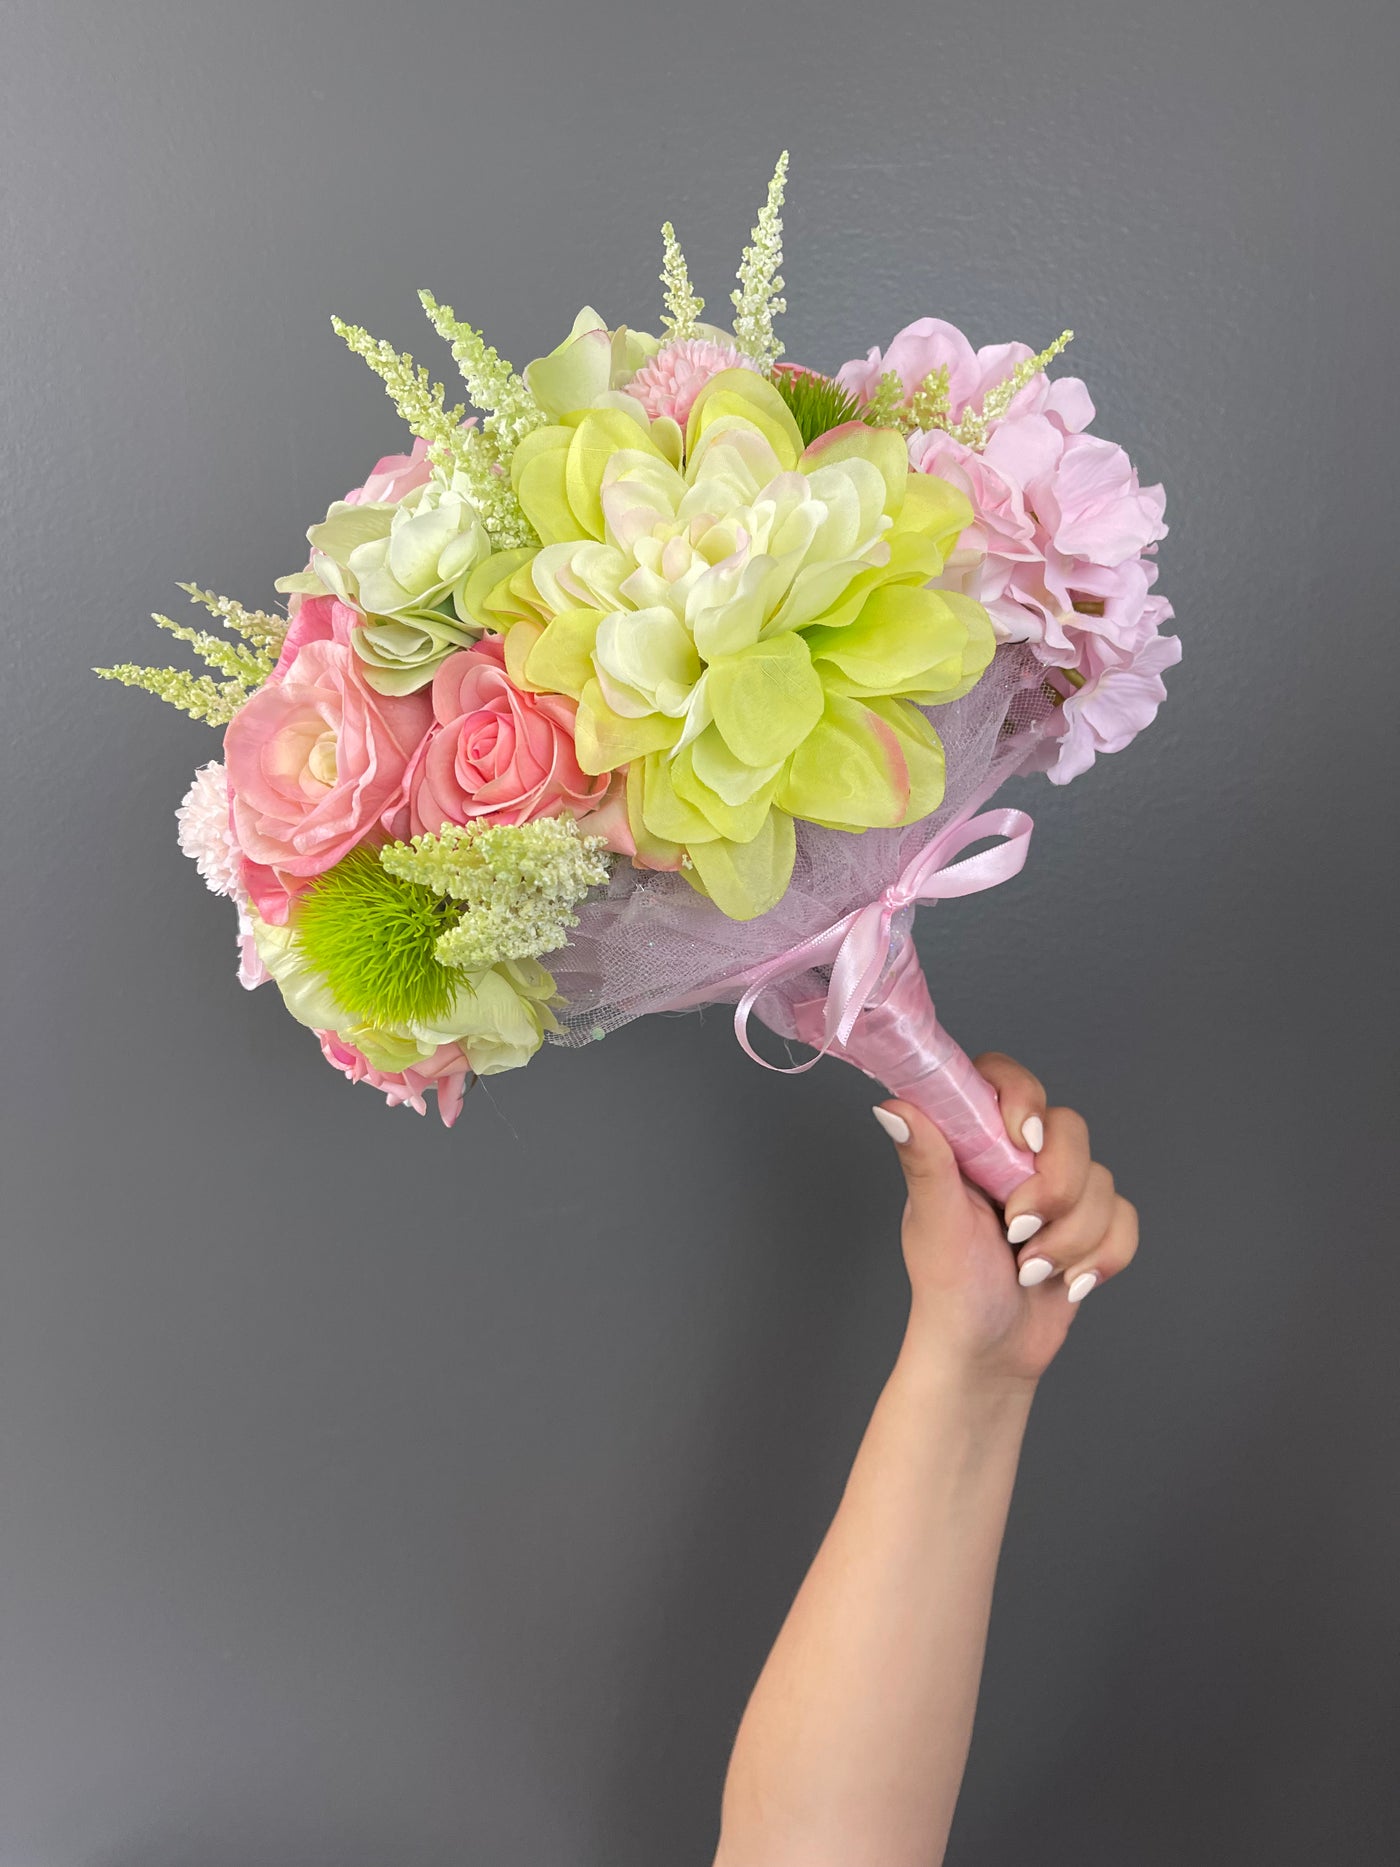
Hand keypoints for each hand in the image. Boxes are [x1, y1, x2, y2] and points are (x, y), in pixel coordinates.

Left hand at [875, 1053, 1137, 1388]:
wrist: (988, 1357)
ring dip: (1070, 1239)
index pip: (1005, 1080)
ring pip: (1102, 1181)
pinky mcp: (1091, 1226)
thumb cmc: (949, 1292)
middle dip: (1055, 1191)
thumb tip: (893, 1107)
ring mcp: (1058, 1191)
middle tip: (1018, 1232)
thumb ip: (924, 1161)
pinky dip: (1100, 1259)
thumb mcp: (935, 1223)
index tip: (1022, 1140)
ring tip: (1030, 1270)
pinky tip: (1066, 1283)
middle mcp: (1017, 1158)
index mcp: (973, 1144)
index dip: (1024, 1098)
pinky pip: (1125, 1220)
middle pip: (1071, 1129)